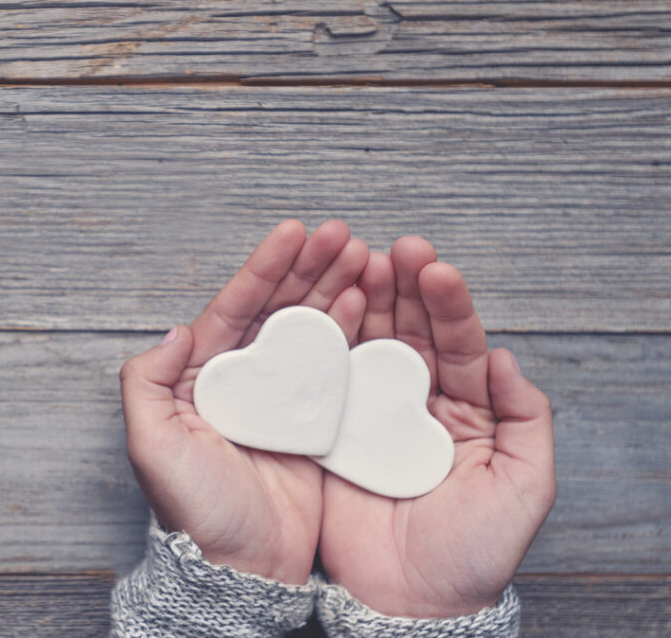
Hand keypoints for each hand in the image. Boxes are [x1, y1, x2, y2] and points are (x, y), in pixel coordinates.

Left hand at [120, 219, 367, 583]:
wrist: (240, 568)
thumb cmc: (192, 511)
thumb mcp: (151, 445)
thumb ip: (146, 382)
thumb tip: (174, 329)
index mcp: (203, 378)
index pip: (235, 309)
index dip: (264, 269)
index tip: (294, 231)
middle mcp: (244, 382)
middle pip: (278, 310)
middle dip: (309, 267)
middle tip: (343, 234)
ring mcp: (282, 401)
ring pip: (310, 330)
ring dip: (335, 289)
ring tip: (365, 256)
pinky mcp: (316, 424)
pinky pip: (335, 368)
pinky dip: (352, 333)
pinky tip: (369, 305)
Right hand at [319, 237, 556, 616]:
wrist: (411, 601)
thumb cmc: (474, 552)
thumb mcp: (524, 485)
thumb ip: (526, 419)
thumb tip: (507, 357)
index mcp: (468, 409)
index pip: (459, 343)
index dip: (447, 304)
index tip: (434, 268)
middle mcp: (418, 403)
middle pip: (411, 331)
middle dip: (402, 287)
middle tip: (392, 249)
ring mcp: (372, 414)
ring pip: (369, 344)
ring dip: (364, 301)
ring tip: (357, 261)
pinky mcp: (333, 432)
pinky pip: (330, 380)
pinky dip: (327, 343)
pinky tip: (324, 309)